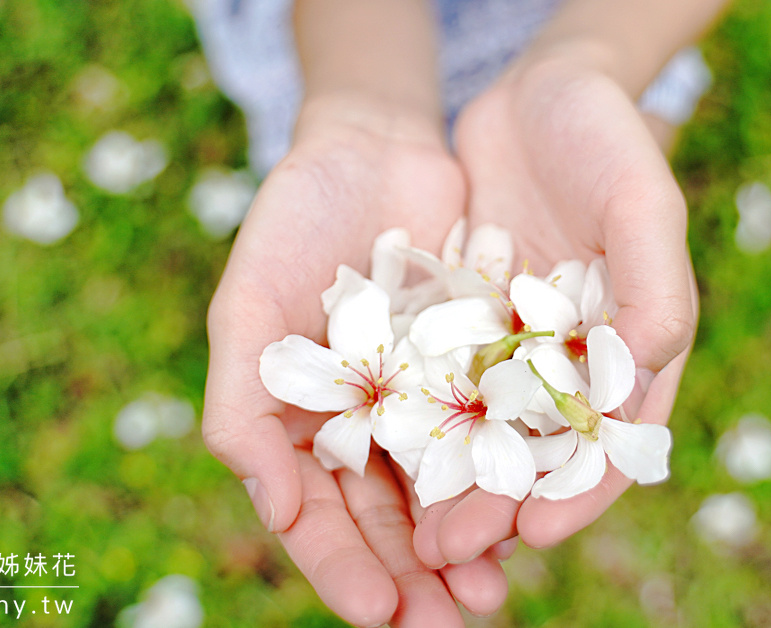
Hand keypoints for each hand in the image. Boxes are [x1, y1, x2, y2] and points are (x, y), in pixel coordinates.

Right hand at [203, 96, 508, 625]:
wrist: (372, 148)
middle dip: (413, 580)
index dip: (343, 570)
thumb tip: (271, 508)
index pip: (317, 519)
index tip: (378, 613)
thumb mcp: (248, 310)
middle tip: (450, 624)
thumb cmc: (289, 225)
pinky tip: (528, 514)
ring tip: (494, 591)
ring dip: (465, 546)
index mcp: (299, 428)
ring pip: (443, 493)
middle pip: (386, 524)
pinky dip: (506, 477)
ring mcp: (422, 404)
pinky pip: (494, 436)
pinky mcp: (476, 372)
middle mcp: (364, 428)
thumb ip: (242, 408)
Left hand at [413, 53, 699, 566]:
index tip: (536, 533)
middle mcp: (576, 363)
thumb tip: (647, 371)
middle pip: (540, 453)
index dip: (580, 493)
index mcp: (635, 350)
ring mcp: (519, 349)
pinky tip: (381, 461)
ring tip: (415, 536)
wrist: (537, 93)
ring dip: (454, 487)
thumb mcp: (642, 206)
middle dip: (499, 507)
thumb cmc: (606, 140)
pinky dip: (418, 427)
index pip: (613, 440)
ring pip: (485, 434)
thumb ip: (656, 289)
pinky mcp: (469, 326)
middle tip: (450, 553)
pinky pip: (441, 386)